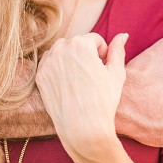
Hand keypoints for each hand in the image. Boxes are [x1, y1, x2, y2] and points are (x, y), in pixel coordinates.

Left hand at [36, 33, 127, 155]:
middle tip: (92, 75)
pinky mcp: (40, 75)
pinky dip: (58, 69)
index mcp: (81, 44)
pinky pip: (50, 64)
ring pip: (61, 51)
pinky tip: (68, 85)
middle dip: (85, 54)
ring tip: (79, 80)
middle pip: (76, 43)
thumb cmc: (103, 101)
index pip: (94, 39)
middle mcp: (61, 49)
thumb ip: (117, 50)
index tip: (103, 69)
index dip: (102, 53)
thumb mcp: (116, 73)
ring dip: (70, 59)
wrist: (82, 127)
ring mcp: (48, 62)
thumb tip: (122, 35)